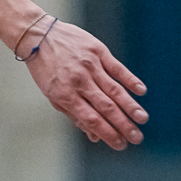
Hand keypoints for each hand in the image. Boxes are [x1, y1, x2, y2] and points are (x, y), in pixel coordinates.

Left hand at [25, 22, 146, 149]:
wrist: (38, 35)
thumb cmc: (46, 70)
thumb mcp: (53, 95)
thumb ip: (75, 114)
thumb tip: (95, 136)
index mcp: (64, 95)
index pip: (91, 119)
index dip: (107, 133)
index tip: (120, 145)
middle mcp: (78, 81)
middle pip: (105, 107)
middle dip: (123, 125)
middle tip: (137, 138)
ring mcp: (90, 65)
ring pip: (114, 89)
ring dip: (130, 106)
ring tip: (142, 119)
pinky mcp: (98, 51)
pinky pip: (117, 68)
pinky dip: (130, 80)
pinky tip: (141, 91)